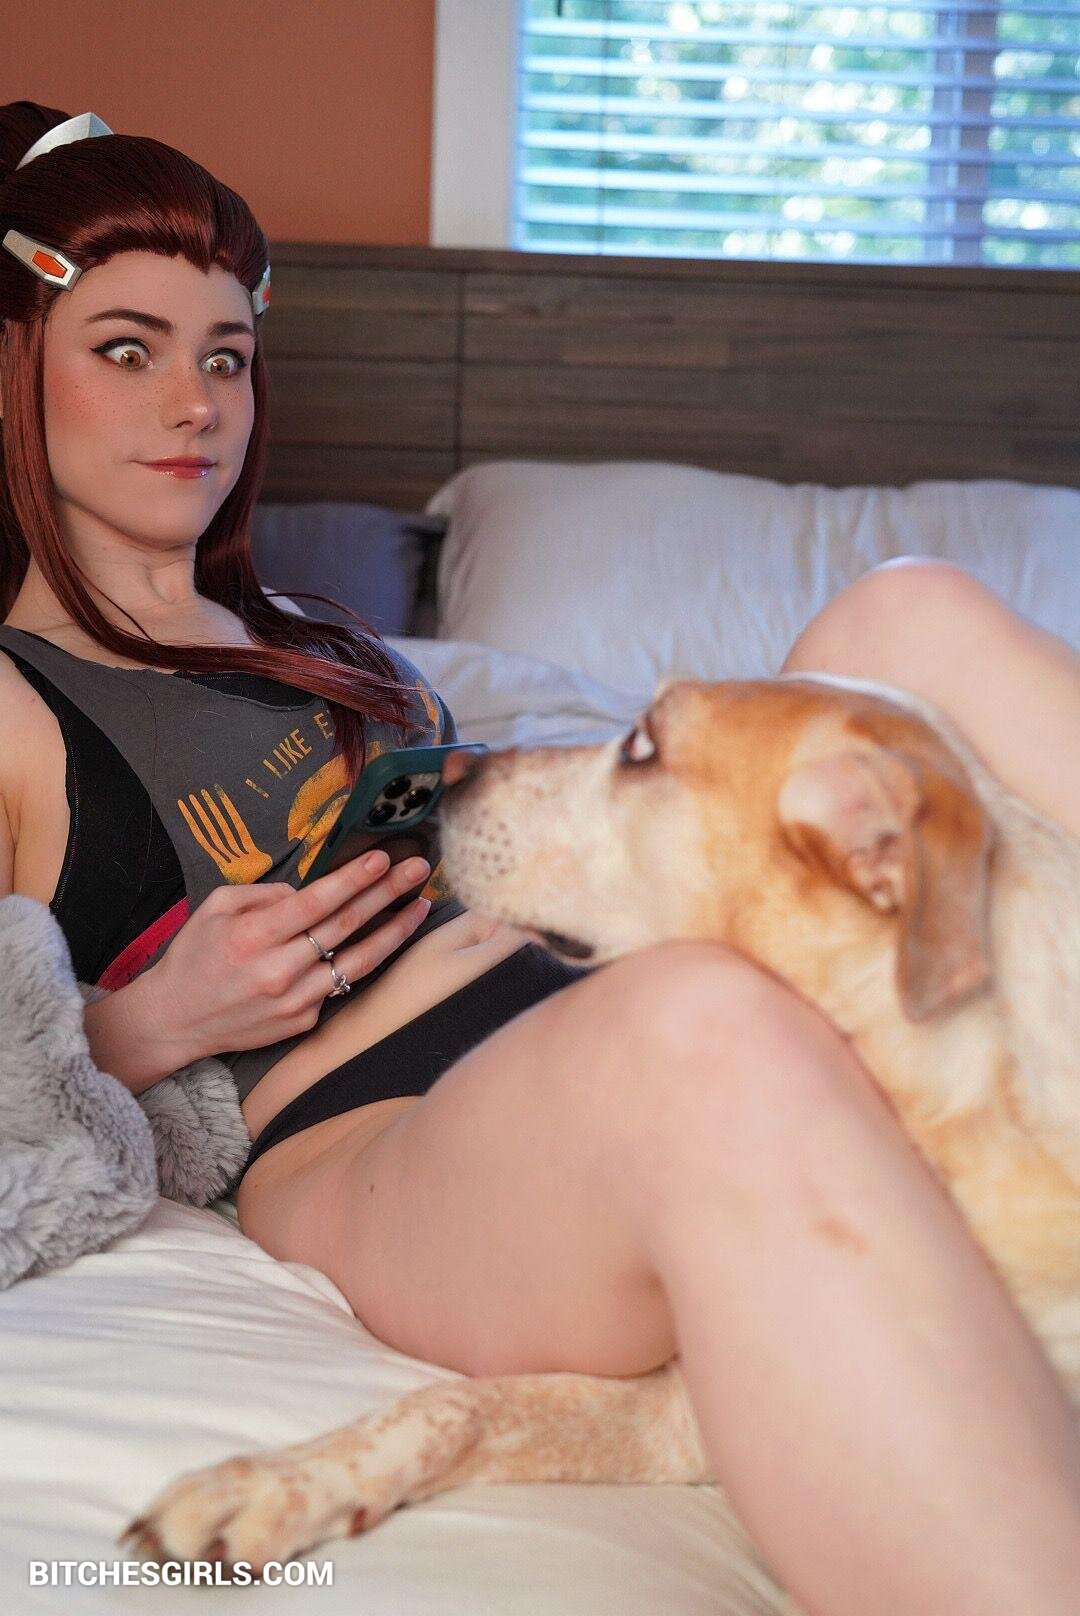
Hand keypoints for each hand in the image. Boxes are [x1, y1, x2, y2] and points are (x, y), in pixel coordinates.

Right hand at [146, 851, 431, 1060]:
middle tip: (419, 869)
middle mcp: (278, 970)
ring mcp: (294, 1000)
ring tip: (421, 906)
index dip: (353, 879)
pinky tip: (381, 941)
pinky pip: (338, 986)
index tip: (384, 858)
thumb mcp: (215, 908)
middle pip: (345, 926)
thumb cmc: (194, 956)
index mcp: (254, 935)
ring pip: (358, 962)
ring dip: (394, 932)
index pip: (316, 902)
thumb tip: (306, 890)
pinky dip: (360, 963)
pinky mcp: (303, 1022)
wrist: (175, 1020)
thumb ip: (263, 893)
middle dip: (387, 893)